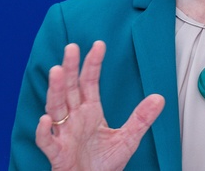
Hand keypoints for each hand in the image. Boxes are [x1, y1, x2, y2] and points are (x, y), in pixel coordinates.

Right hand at [35, 41, 164, 170]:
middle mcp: (75, 118)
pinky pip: (48, 141)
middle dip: (70, 68)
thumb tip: (159, 98)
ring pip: (56, 108)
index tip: (98, 45)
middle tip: (72, 48)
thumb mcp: (128, 138)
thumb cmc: (104, 163)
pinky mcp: (58, 154)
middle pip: (70, 88)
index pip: (90, 82)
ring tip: (57, 71)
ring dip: (55, 90)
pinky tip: (47, 119)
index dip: (93, 64)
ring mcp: (65, 134)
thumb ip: (141, 118)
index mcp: (90, 111)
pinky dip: (45, 130)